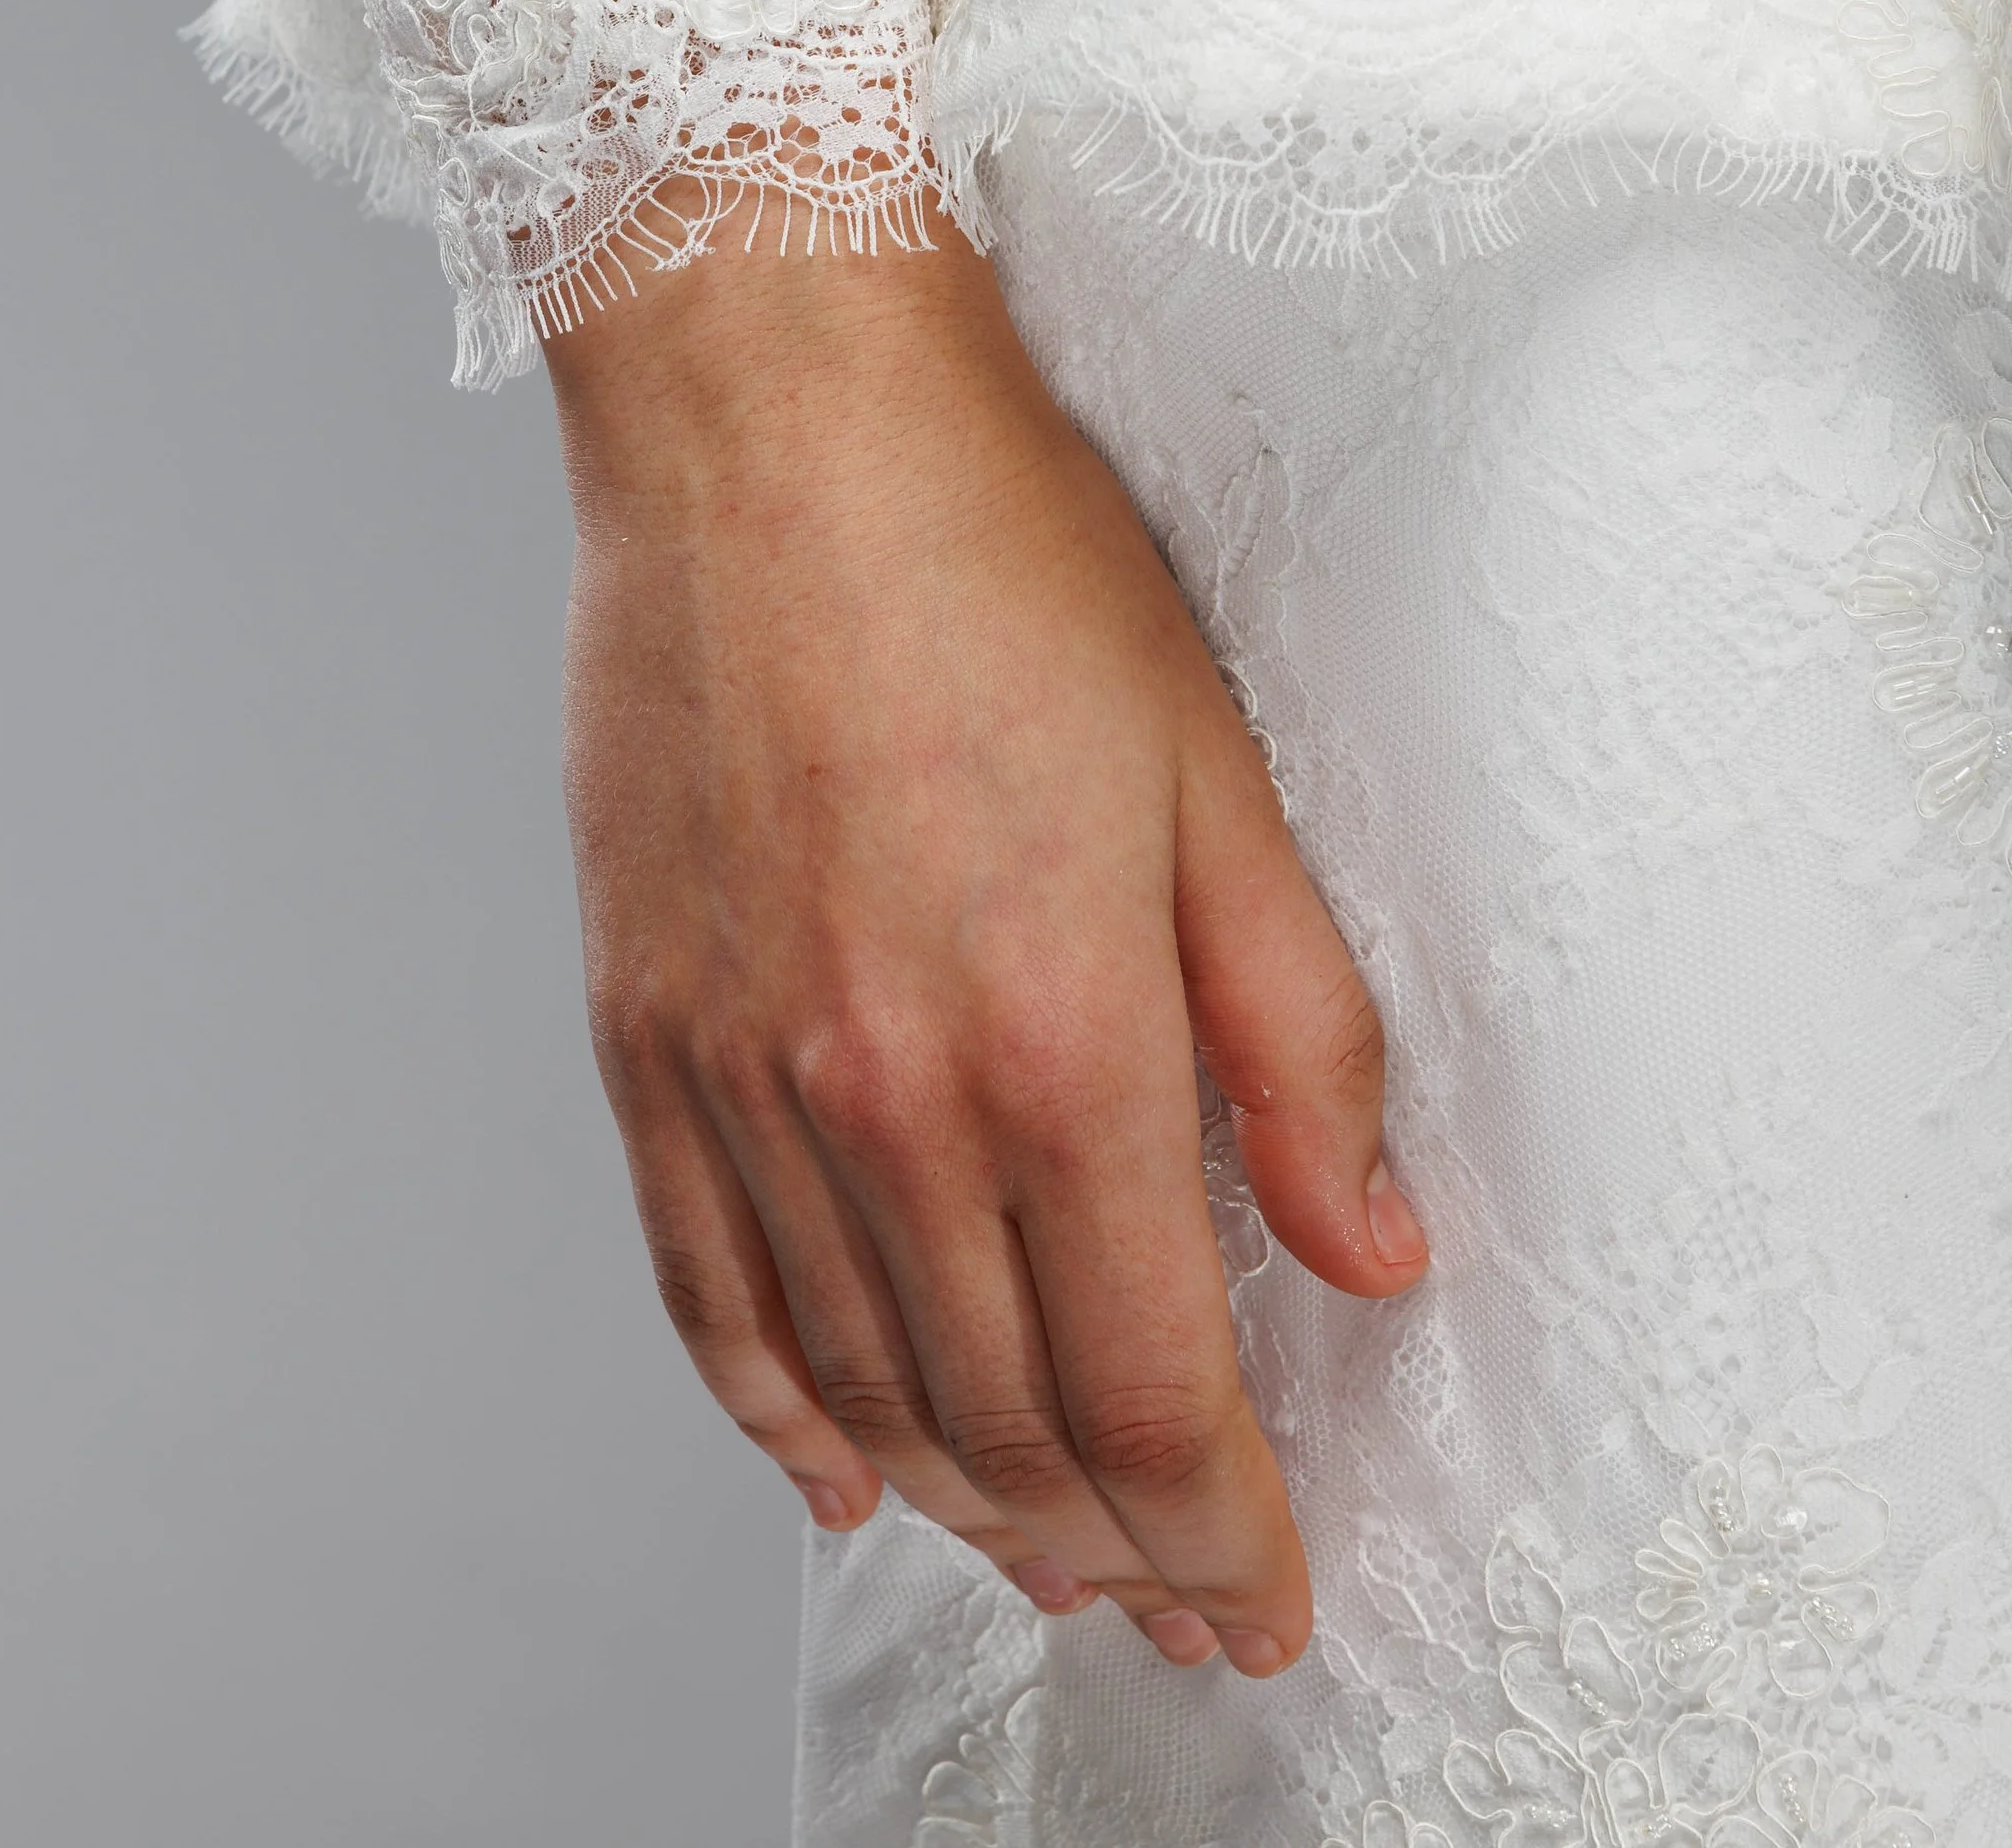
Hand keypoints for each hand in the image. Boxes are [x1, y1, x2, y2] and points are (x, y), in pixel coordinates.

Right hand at [547, 204, 1425, 1678]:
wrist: (773, 411)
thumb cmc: (1000, 553)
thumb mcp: (1219, 778)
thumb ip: (1300, 1038)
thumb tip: (1368, 1248)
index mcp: (1059, 1036)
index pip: (1150, 1386)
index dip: (1220, 1531)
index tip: (1263, 1600)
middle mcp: (884, 1094)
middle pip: (1002, 1421)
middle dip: (1105, 1544)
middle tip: (1170, 1597)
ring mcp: (741, 1074)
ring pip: (854, 1384)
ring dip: (956, 1503)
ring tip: (1038, 1552)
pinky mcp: (643, 1030)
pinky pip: (704, 1289)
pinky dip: (769, 1410)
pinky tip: (831, 1464)